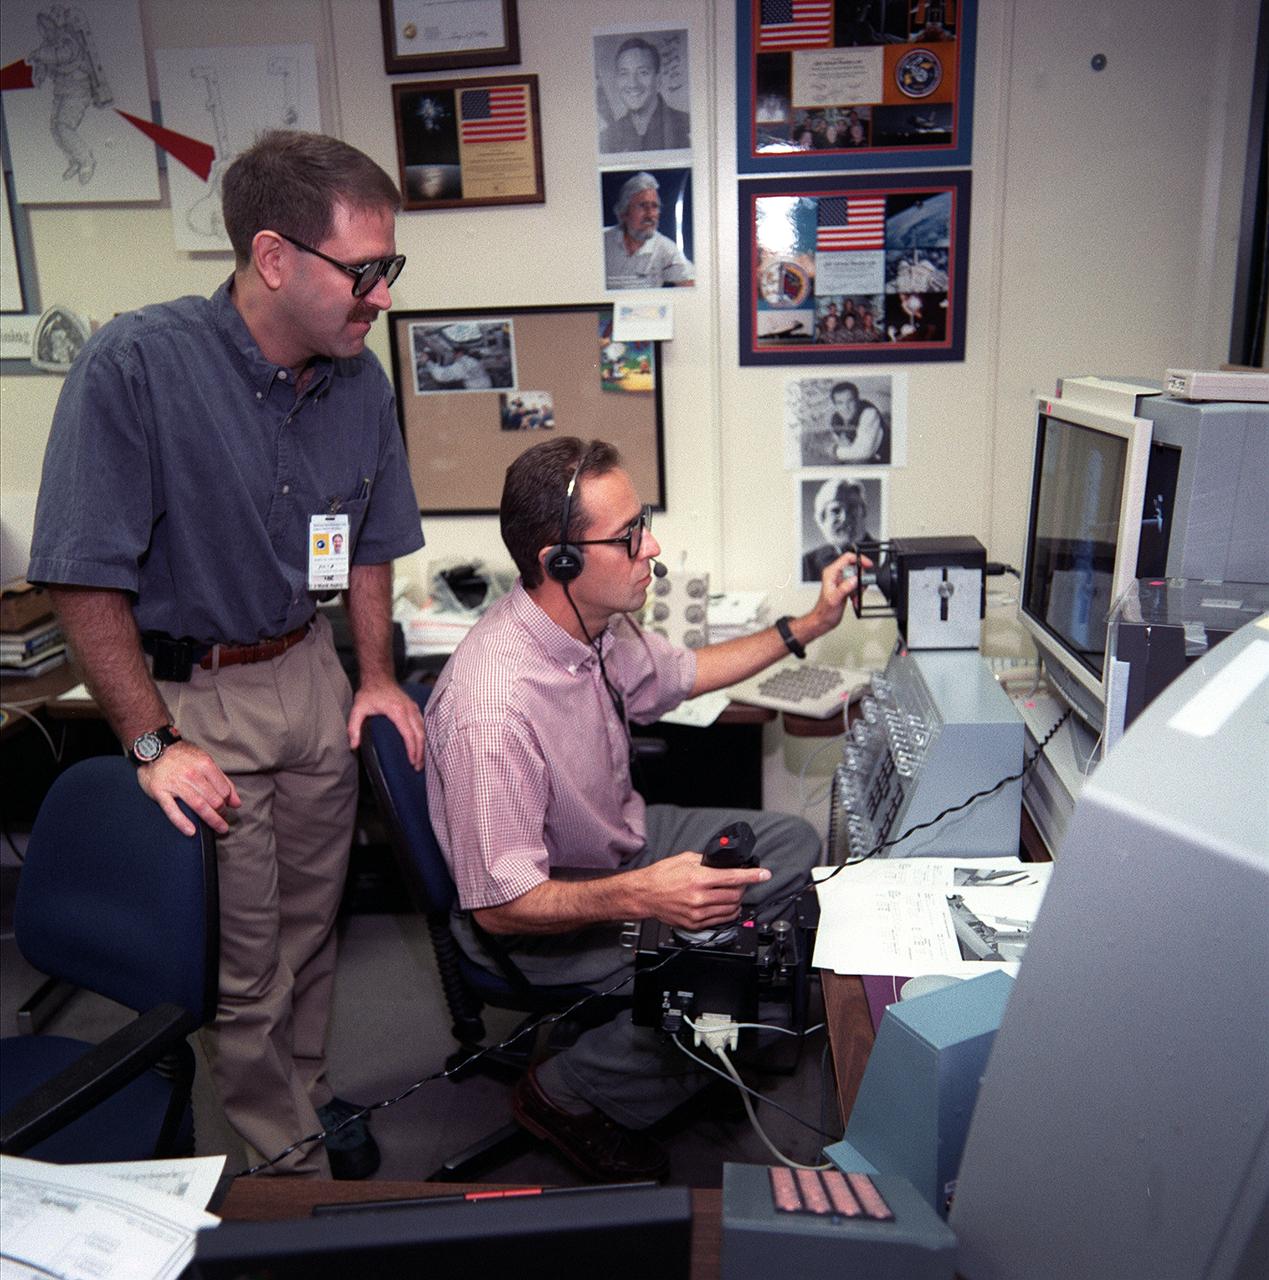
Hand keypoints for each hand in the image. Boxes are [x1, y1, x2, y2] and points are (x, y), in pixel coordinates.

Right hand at [136, 740, 239, 836]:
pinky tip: (191, 831)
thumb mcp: (205, 761)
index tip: (227, 808)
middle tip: (223, 820)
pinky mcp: (160, 792)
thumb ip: (222, 781)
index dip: (228, 802)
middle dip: (221, 813)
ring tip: (219, 828)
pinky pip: (172, 810)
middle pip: (214, 799)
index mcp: (205, 765)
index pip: (223, 789)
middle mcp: (192, 774)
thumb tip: (237, 803)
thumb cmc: (182, 757)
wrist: (153, 748)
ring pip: (199, 806)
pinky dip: (183, 822)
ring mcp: (175, 783)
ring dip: (212, 820)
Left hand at [347, 680, 424, 769]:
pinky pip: (422, 724)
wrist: (379, 676)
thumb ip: (354, 727)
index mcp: (397, 711)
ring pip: (423, 730)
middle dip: (420, 752)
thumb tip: (354, 745)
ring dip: (423, 746)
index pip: (409, 734)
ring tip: (420, 760)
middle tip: (417, 767)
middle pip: (420, 734)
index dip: (412, 749)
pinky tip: (421, 745)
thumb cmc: (370, 692)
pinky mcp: (414, 707)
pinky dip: (423, 736)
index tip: (412, 761)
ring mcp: (413, 708)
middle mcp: (409, 709)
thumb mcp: (358, 708)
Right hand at [634, 851, 770, 931]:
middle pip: (736, 895)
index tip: (765, 874)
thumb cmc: (661, 876)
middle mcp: (700, 897)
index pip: (734, 877)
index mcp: (699, 878)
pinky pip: (720, 920)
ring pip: (730, 909)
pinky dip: (727, 913)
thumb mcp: (685, 859)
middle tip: (741, 882)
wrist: (645, 895)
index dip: (753, 876)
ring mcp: (698, 913)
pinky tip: (724, 905)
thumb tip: (724, 864)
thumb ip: (706, 862)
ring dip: (737, 901)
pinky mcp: (695, 924)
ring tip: (732, 894)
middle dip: (743, 888)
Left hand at [806, 549, 872, 636]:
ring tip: (855, 597)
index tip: (868, 565)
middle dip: (860, 579)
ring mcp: (840, 581)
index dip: (859, 559)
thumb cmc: (824, 611)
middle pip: (855, 568)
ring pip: (857, 578)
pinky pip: (856, 586)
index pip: (847, 558)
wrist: (823, 620)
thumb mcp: (835, 599)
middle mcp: (835, 575)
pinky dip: (858, 593)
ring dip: (859, 588)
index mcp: (831, 573)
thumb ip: (845, 588)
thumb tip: (854, 579)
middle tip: (859, 588)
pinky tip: (854, 600)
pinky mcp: (845, 588)